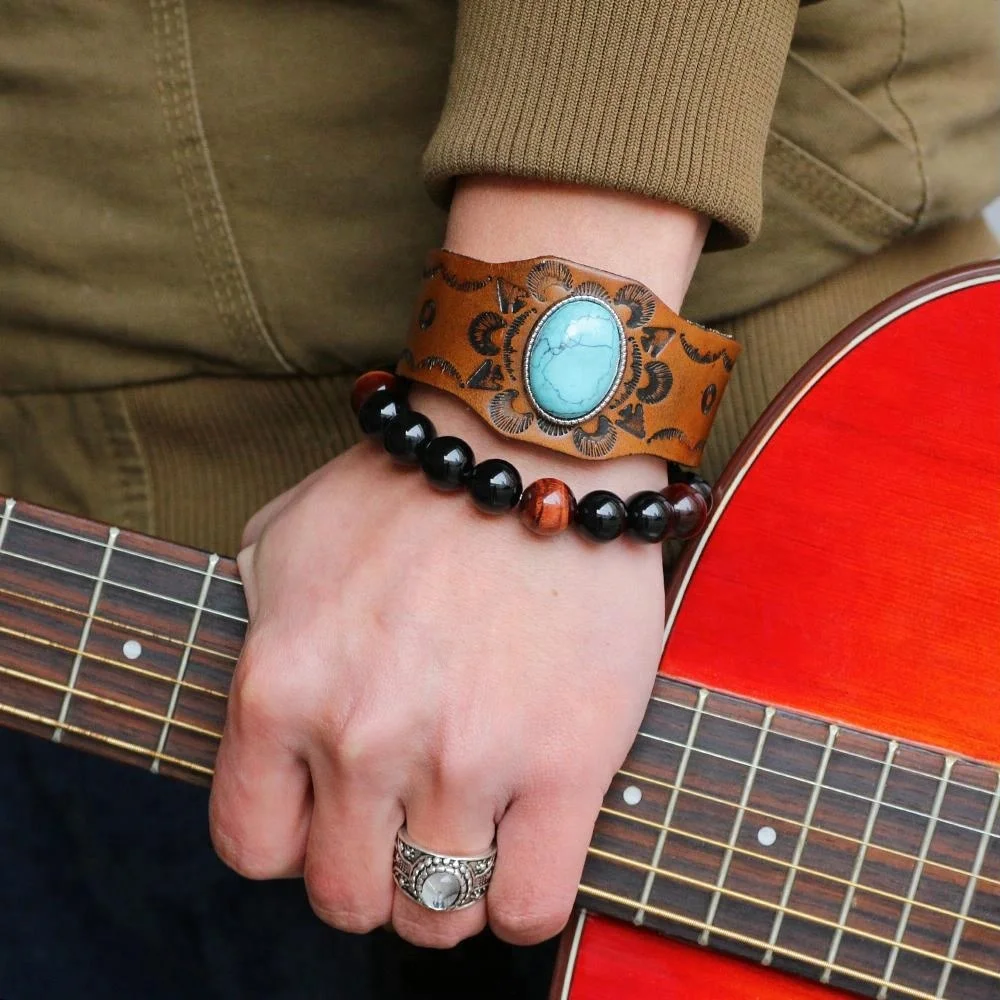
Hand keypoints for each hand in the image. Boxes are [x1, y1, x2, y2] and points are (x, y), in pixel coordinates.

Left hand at [209, 385, 666, 946]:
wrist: (534, 443)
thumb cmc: (410, 484)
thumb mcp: (284, 534)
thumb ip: (251, 623)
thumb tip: (262, 695)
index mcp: (281, 689)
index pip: (253, 848)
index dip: (292, 845)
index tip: (329, 818)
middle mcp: (362, 738)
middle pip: (345, 897)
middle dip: (371, 875)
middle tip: (405, 825)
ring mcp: (464, 758)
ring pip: (434, 915)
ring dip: (446, 890)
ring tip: (469, 835)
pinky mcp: (563, 764)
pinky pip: (527, 904)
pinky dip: (518, 900)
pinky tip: (524, 851)